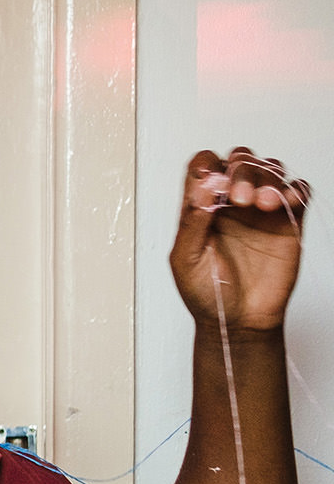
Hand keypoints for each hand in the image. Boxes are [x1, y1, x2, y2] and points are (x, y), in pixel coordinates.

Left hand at [172, 148, 310, 334]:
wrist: (239, 321)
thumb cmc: (207, 293)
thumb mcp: (185, 260)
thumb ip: (192, 223)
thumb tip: (203, 188)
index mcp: (200, 208)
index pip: (202, 167)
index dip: (207, 164)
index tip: (211, 180)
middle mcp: (230, 204)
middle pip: (239, 162)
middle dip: (241, 170)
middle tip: (240, 197)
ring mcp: (260, 211)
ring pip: (270, 170)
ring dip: (268, 176)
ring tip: (263, 203)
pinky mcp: (287, 222)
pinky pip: (298, 192)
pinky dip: (296, 190)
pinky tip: (288, 202)